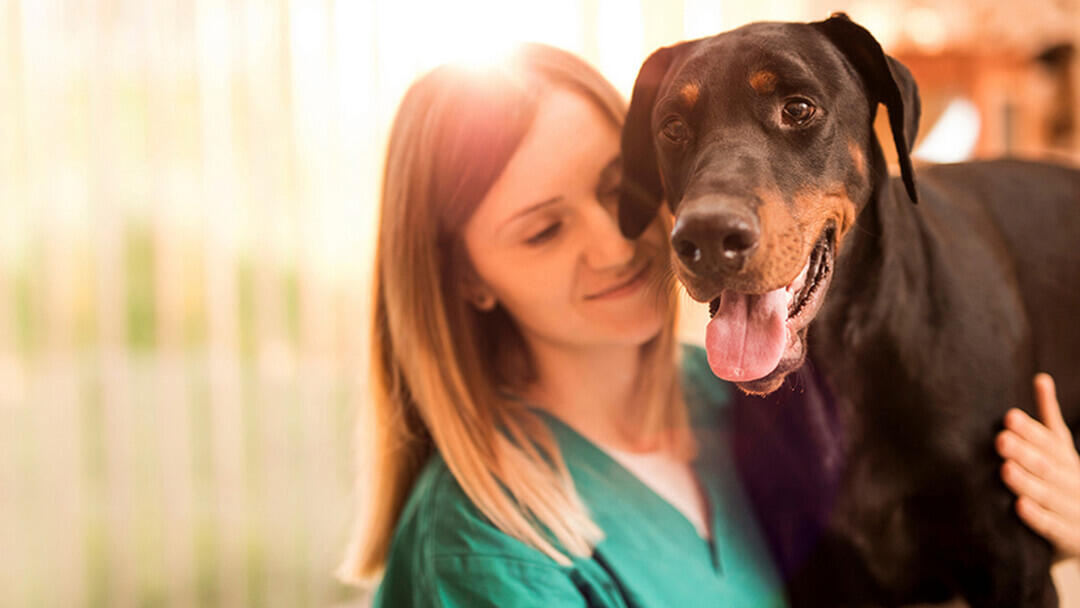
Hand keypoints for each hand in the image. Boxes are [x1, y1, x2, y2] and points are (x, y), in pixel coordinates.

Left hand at [996, 373, 1079, 560]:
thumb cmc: (1064, 484)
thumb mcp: (1061, 451)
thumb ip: (1049, 418)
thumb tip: (1041, 377)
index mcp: (1070, 460)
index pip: (1051, 442)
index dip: (1031, 430)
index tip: (1009, 417)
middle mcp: (1076, 482)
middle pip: (1049, 466)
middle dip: (1025, 452)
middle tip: (1000, 440)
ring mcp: (1076, 511)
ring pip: (1050, 495)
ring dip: (1027, 482)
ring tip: (1005, 470)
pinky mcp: (1071, 538)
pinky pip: (1053, 527)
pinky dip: (1037, 517)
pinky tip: (1019, 506)